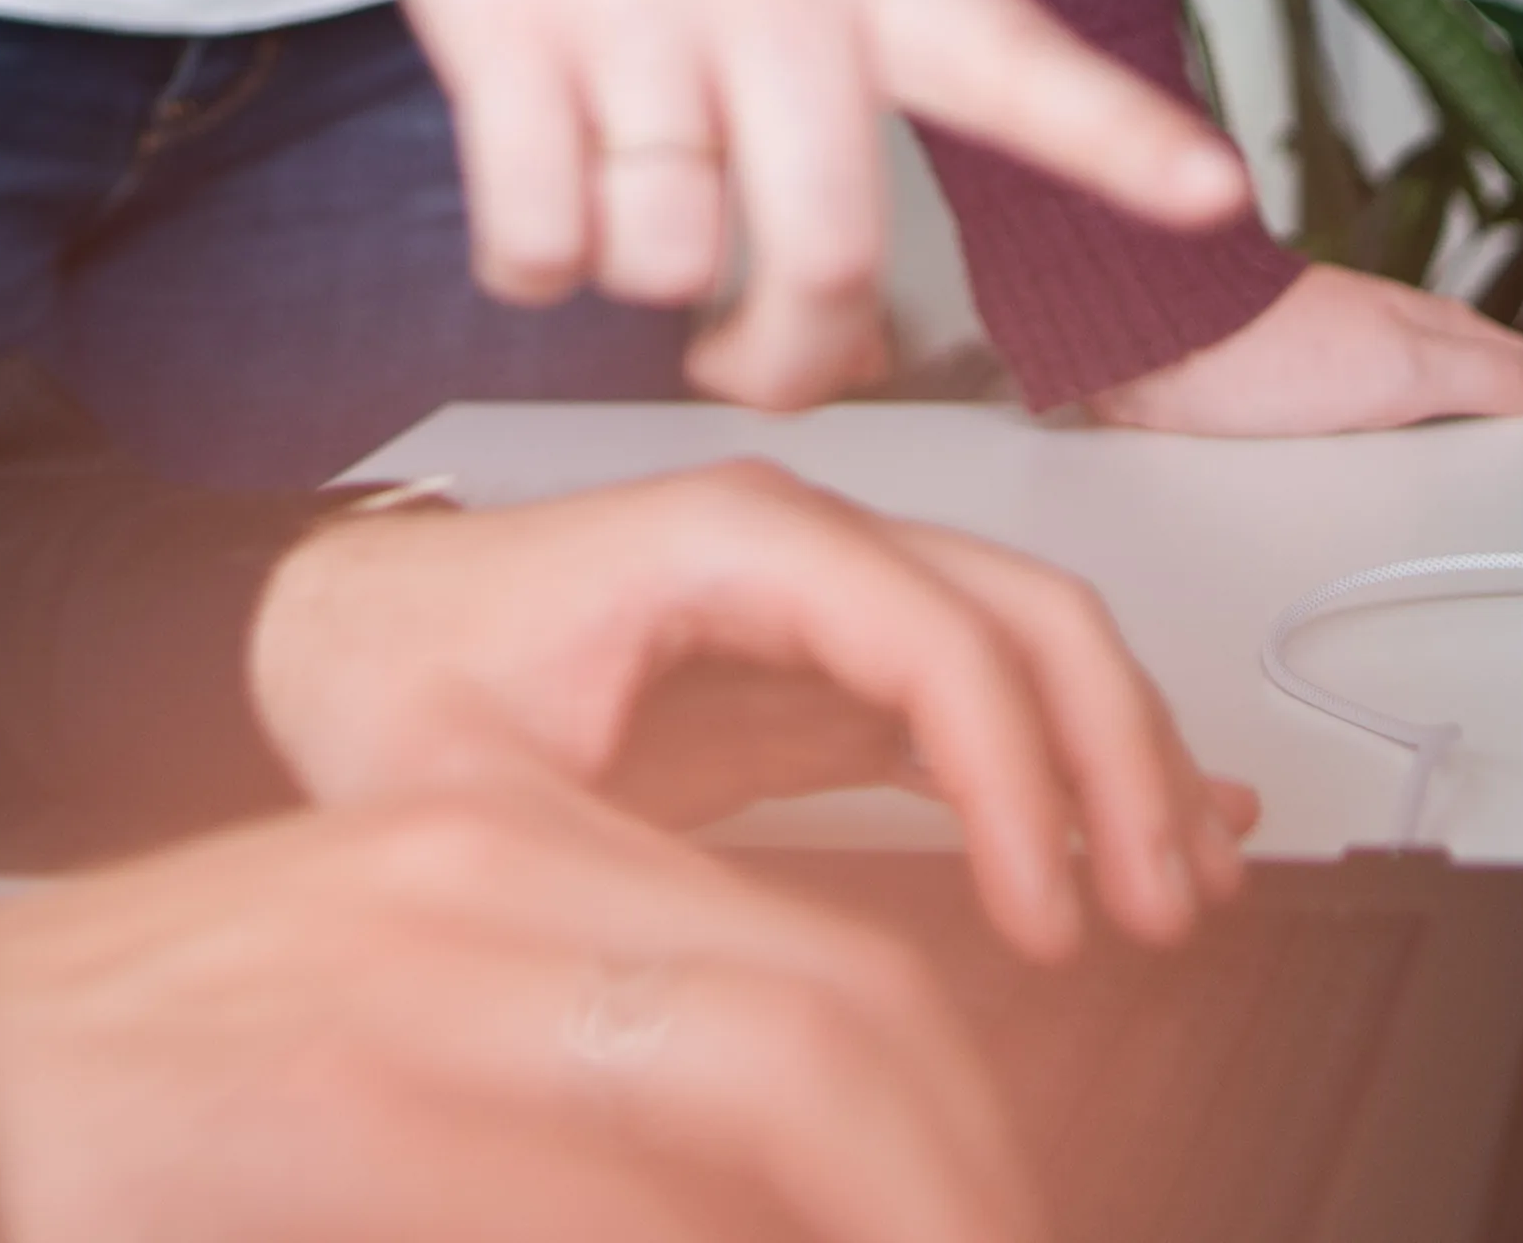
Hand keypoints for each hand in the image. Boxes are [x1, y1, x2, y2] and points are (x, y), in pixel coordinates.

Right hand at [0, 780, 1045, 1242]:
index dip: (966, 1128)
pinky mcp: (345, 1102)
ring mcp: (419, 990)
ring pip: (769, 1084)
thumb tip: (778, 1168)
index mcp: (515, 849)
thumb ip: (594, 1080)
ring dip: (901, 1200)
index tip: (1011, 1215)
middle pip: (846, 1015)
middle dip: (970, 1178)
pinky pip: (604, 1203)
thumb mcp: (410, 1033)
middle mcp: (490, 883)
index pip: (834, 966)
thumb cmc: (154, 1086)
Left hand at [241, 466, 1249, 958]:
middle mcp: (798, 543)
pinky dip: (1073, 762)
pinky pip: (987, 689)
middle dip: (1118, 761)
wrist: (340, 627)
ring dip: (1122, 760)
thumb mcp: (469, 777)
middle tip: (1161, 909)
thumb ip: (604, 854)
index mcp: (726, 542)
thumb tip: (733, 980)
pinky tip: (1140, 837)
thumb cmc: (389, 675)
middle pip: (1026, 614)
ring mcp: (826, 593)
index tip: (1047, 918)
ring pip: (1032, 643)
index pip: (936, 637)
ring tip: (1181, 888)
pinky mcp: (827, 660)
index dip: (1016, 778)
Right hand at [307, 0, 1251, 410]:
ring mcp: (630, 11)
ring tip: (615, 198)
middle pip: (821, 250)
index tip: (1212, 193)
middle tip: (757, 366)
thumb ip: (844, 54)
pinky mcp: (501, 36)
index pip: (1012, 56)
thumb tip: (834, 299)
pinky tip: (536, 206)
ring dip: (631, 275)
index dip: (1118, 136)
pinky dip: (531, 264)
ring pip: (660, 259)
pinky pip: (536, 240)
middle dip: (789, 358)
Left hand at [1068, 263, 1522, 433]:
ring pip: (1363, 386)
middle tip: (1512, 407)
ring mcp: (1286, 358)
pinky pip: (1303, 416)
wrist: (1140, 344)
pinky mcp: (1232, 391)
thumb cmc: (1266, 343)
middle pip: (1424, 359)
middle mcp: (1343, 331)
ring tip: (1433, 437)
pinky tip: (1325, 448)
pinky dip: (1332, 431)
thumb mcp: (1405, 364)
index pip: (1481, 347)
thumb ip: (1484, 373)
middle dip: (1467, 384)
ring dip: (1398, 408)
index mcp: (1395, 321)